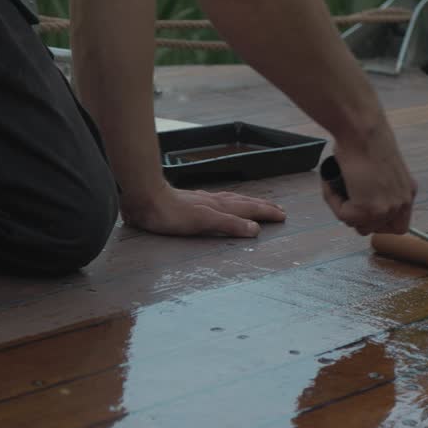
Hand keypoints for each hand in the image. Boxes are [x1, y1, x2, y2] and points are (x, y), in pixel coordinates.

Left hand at [121, 184, 286, 236]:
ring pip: (231, 200)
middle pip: (243, 202)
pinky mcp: (189, 201)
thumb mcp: (203, 222)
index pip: (249, 209)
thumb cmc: (171, 214)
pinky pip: (217, 200)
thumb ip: (229, 224)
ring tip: (257, 204)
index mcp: (219, 207)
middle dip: (262, 207)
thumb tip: (255, 229)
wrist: (145, 198)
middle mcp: (213, 201)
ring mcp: (202, 200)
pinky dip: (228, 202)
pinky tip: (222, 202)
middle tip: (279, 210)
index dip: (266, 213)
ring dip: (247, 203)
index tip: (282, 216)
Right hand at [322, 127, 416, 235]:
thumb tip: (360, 197)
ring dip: (345, 210)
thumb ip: (379, 188)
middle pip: (377, 230)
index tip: (363, 212)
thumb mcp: (381, 170)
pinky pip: (344, 217)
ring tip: (338, 189)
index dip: (379, 223)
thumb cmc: (366, 140)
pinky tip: (332, 185)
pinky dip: (333, 202)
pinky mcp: (367, 210)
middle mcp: (401, 203)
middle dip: (359, 219)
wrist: (362, 132)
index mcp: (407, 193)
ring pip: (359, 226)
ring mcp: (385, 209)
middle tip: (347, 200)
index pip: (398, 225)